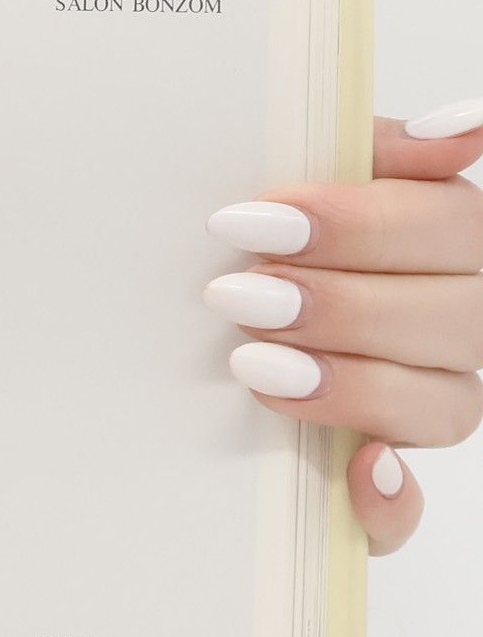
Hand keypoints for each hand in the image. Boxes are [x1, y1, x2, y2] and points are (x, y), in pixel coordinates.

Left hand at [206, 101, 482, 554]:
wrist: (182, 309)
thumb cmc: (246, 239)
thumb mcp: (294, 177)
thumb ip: (371, 148)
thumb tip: (462, 127)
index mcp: (445, 238)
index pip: (453, 228)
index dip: (361, 225)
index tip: (254, 221)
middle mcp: (456, 321)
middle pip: (455, 318)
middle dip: (341, 306)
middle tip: (238, 295)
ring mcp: (426, 401)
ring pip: (443, 405)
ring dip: (353, 385)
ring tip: (252, 363)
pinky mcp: (379, 479)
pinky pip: (407, 509)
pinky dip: (391, 499)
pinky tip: (361, 468)